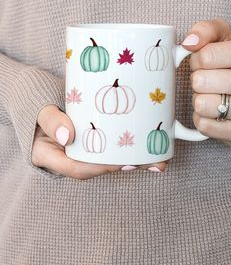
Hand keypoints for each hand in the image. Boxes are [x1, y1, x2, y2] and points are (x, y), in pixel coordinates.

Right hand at [32, 105, 167, 179]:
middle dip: (129, 166)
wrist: (34, 96)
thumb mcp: (38, 109)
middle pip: (101, 166)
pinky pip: (108, 143)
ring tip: (161, 154)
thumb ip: (50, 120)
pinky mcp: (91, 136)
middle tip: (157, 163)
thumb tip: (68, 136)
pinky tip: (148, 140)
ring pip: (108, 156)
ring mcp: (82, 147)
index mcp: (53, 157)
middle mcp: (70, 156)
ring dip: (134, 157)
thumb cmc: (34, 101)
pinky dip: (126, 143)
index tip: (125, 162)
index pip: (80, 169)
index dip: (103, 167)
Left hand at [182, 18, 230, 144]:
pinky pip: (204, 125)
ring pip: (202, 104)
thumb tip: (189, 41)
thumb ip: (207, 30)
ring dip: (200, 100)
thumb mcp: (224, 38)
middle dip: (197, 80)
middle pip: (201, 81)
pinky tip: (214, 112)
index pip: (207, 57)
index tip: (204, 61)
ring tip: (212, 96)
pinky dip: (202, 118)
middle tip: (206, 80)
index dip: (198, 59)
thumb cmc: (230, 63)